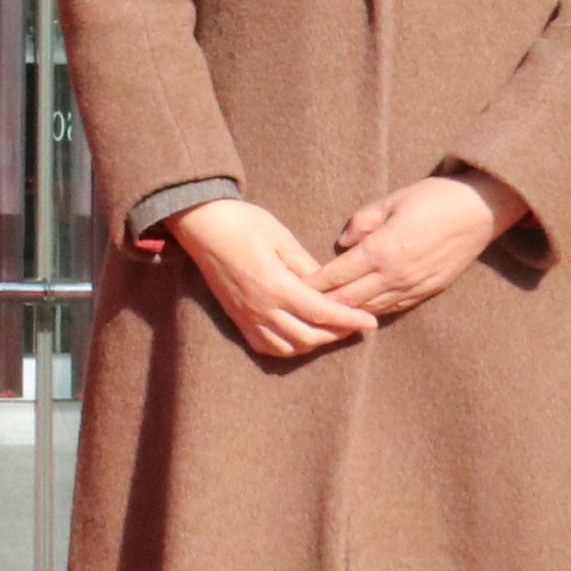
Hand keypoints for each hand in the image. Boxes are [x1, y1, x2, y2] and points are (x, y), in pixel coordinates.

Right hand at [167, 197, 378, 358]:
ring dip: (314, 342)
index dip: (348, 320)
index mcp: (275, 286)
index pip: (321, 313)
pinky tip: (301, 336)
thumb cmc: (243, 223)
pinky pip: (267, 346)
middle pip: (308, 336)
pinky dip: (290, 347)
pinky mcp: (238, 319)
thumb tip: (329, 285)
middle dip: (336, 333)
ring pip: (289, 347)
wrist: (202, 226)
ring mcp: (248, 317)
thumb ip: (307, 266)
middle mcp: (262, 308)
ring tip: (332, 329)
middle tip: (355, 324)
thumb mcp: (282, 237)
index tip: (369, 323)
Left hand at [318, 172, 524, 317]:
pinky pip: (392, 308)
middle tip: (298, 310)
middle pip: (349, 300)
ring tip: (322, 318)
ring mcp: (412, 287)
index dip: (313, 284)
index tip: (291, 287)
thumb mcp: (393, 199)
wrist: (480, 211)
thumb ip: (363, 221)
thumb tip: (343, 242)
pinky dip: (370, 312)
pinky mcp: (426, 292)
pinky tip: (357, 315)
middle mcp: (395, 275)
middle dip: (322, 306)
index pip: (337, 276)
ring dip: (345, 315)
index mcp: (383, 250)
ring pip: (369, 309)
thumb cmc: (435, 198)